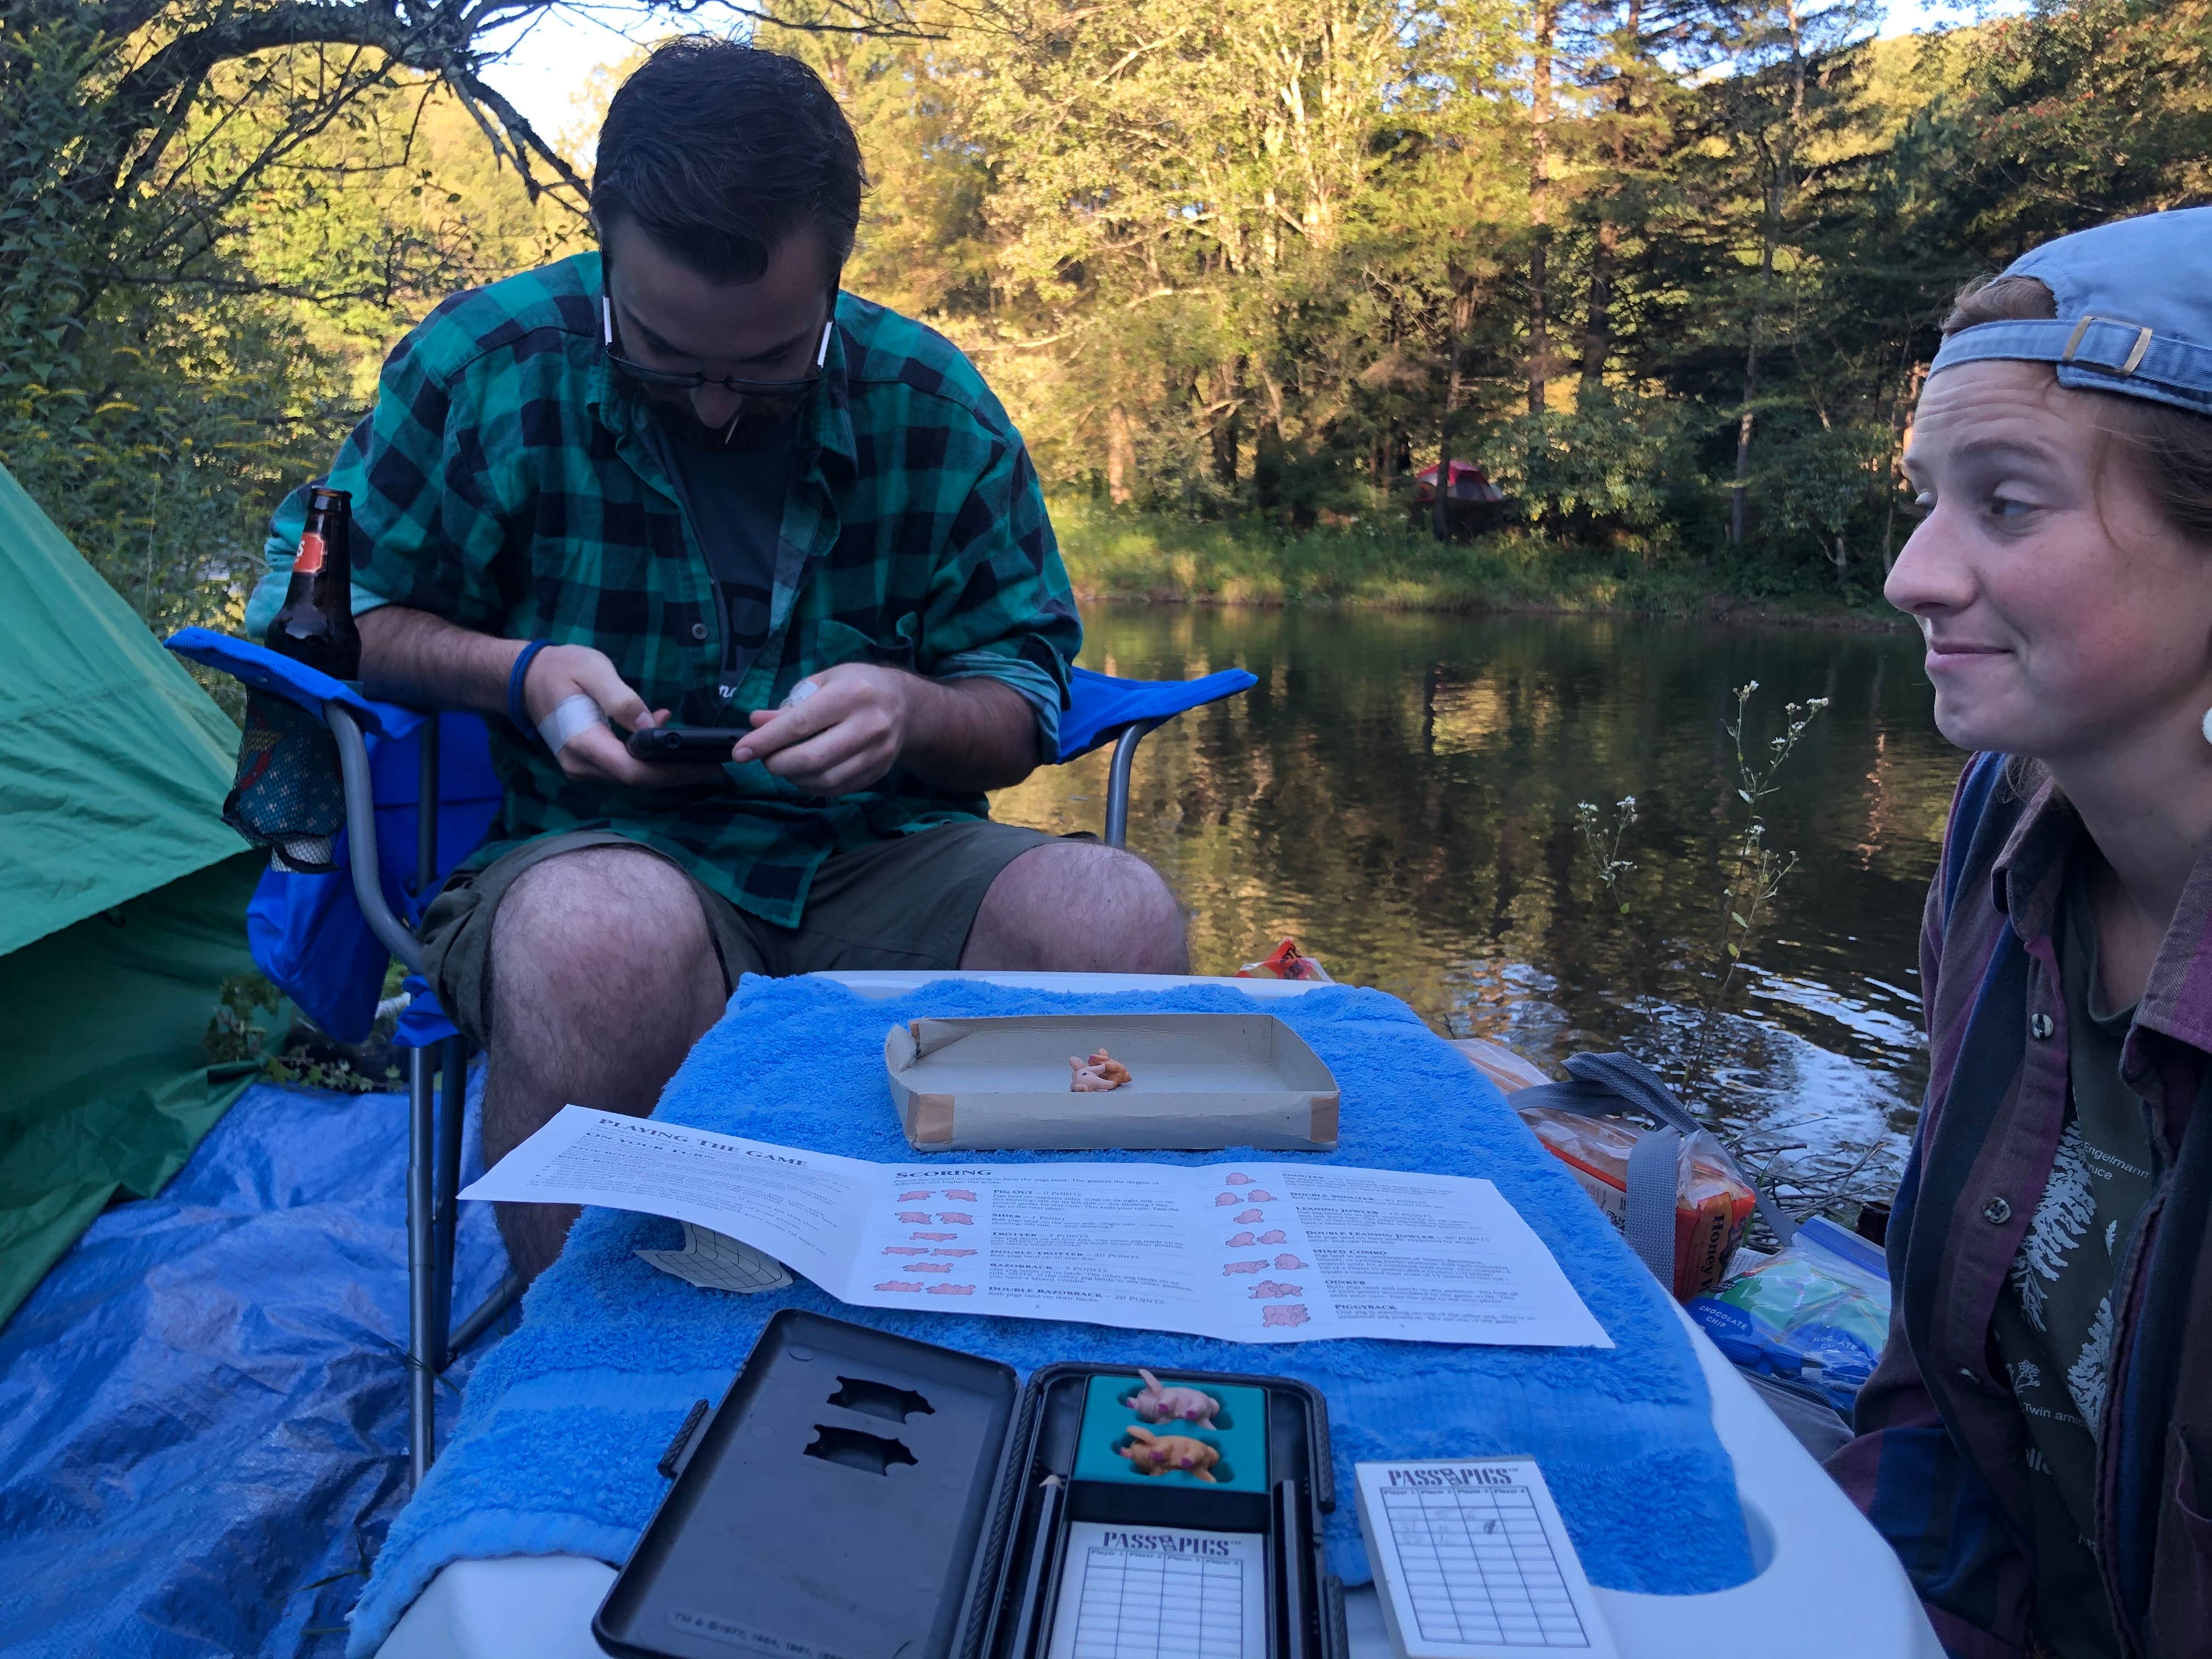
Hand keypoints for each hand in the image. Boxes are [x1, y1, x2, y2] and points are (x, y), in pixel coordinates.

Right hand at [520, 643, 731, 788]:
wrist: (526, 678)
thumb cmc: (560, 669)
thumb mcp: (593, 671)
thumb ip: (622, 699)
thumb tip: (652, 724)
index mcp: (583, 743)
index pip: (633, 770)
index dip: (672, 773)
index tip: (706, 768)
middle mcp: (581, 764)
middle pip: (638, 780)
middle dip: (678, 776)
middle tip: (716, 768)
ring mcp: (583, 767)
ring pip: (633, 777)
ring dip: (667, 770)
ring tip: (703, 760)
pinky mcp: (589, 762)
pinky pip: (624, 767)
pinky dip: (650, 760)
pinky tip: (668, 739)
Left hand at [733, 662, 914, 794]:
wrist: (906, 704)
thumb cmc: (857, 685)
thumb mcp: (823, 682)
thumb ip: (790, 704)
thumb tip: (756, 723)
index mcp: (852, 693)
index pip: (801, 723)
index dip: (766, 740)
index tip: (740, 752)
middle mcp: (869, 724)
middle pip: (813, 757)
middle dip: (778, 764)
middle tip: (765, 759)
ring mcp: (878, 752)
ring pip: (825, 779)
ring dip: (794, 778)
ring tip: (784, 766)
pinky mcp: (880, 771)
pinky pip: (838, 789)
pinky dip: (813, 786)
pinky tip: (804, 775)